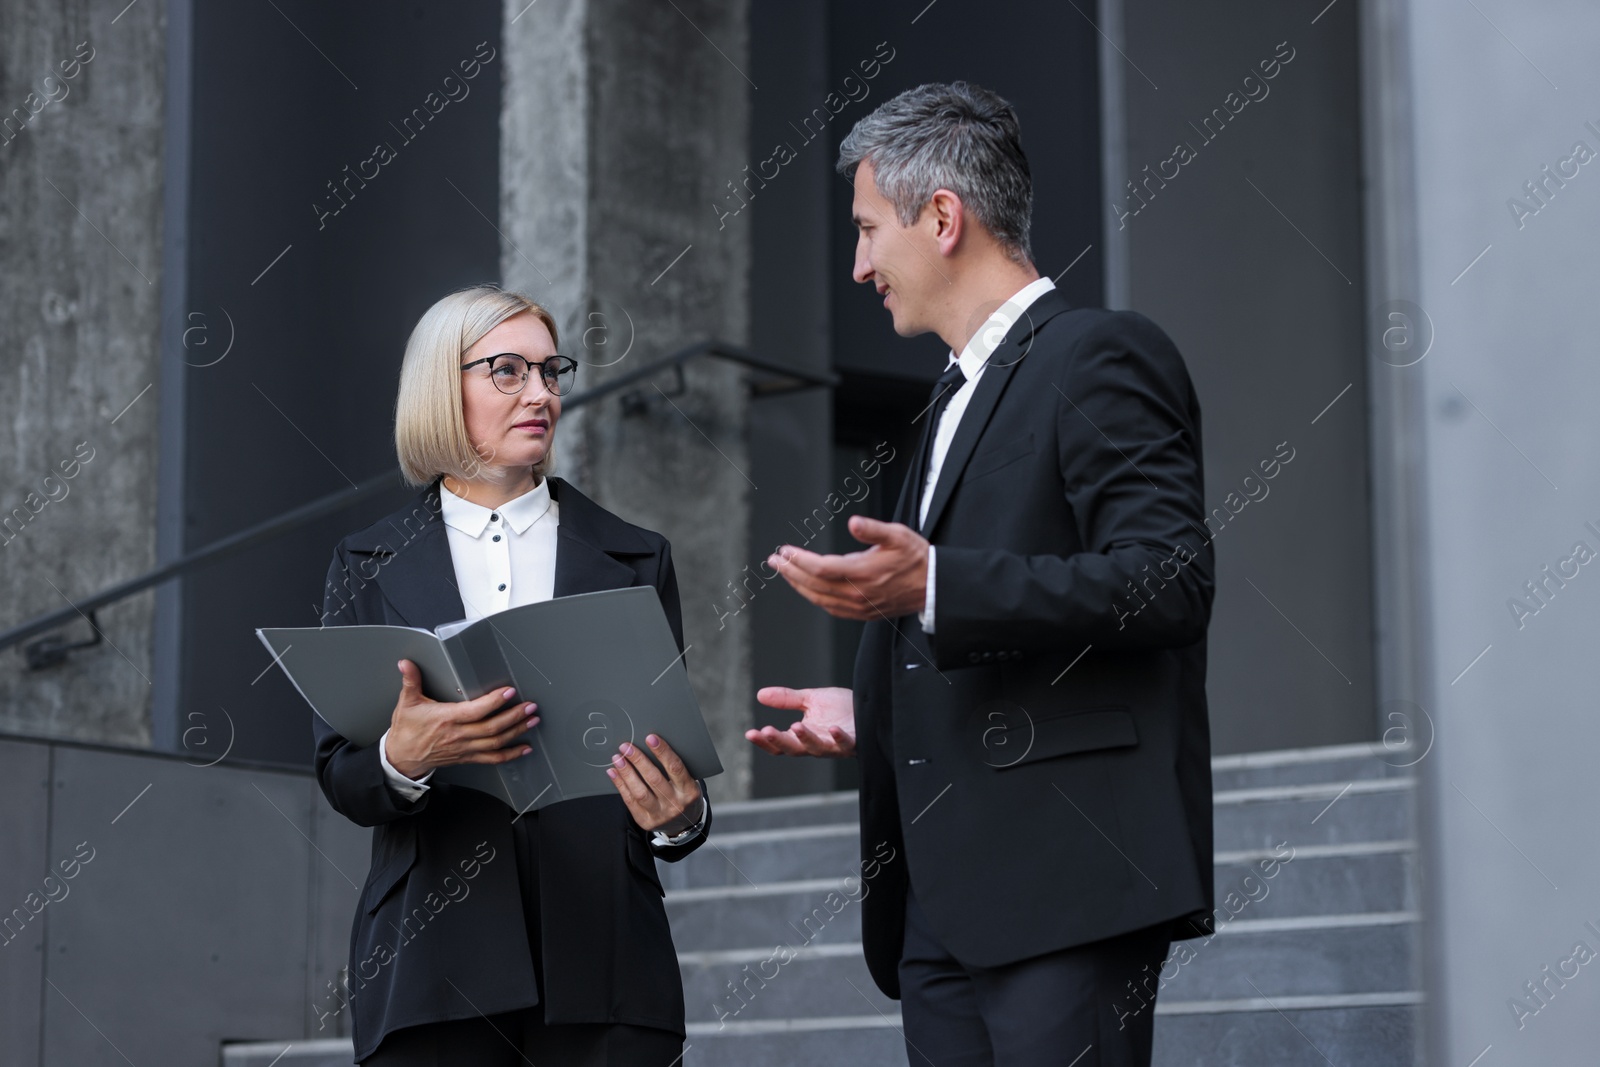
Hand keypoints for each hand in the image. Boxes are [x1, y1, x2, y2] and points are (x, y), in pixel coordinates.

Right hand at [384, 659, 538, 778]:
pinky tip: (523, 748)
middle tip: (530, 706)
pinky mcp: (467, 757)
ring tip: (532, 721)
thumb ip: (410, 681)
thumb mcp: (407, 703)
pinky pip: (492, 758)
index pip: (475, 710)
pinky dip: (510, 754)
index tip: (509, 691)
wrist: (402, 757)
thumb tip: (406, 663)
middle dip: (514, 716)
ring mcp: (465, 748)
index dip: (494, 701)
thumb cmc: (406, 731)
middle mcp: (459, 735)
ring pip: (496, 742)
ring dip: (517, 731)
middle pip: (492, 727)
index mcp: (446, 719)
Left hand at [608, 734, 703, 834]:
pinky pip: (630, 801)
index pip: (675, 768)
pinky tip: (614, 773)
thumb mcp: (688, 782)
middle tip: (627, 747)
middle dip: (638, 760)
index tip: (651, 738)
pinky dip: (620, 785)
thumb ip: (674, 768)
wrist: (684, 824)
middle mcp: (675, 804)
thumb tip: (653, 744)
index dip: (662, 752)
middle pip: (654, 779)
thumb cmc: (684, 796)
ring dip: (626, 773)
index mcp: (689, 791)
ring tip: (618, 758)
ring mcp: (660, 814)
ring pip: (640, 792)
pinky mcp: (645, 821)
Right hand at [747, 686, 855, 757]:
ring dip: (806, 739)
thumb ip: (787, 699)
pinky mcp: (854, 741)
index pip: (780, 743)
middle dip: (779, 741)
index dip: (765, 741)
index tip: (750, 733)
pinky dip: (838, 738)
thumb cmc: (842, 708)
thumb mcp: (811, 699)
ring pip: (817, 748)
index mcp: (804, 736)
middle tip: (766, 731)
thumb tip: (760, 694)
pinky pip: (845, 743)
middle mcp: (817, 745)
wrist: (872, 707)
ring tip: (795, 726)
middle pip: (794, 749)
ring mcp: (835, 746)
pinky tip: (833, 729)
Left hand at [767, 515, 927, 620]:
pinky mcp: (862, 613)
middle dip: (790, 572)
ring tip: (784, 573)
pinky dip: (814, 598)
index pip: (821, 568)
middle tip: (774, 561)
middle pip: (813, 585)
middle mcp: (858, 594)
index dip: (799, 560)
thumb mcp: (898, 535)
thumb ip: (873, 529)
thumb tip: (853, 522)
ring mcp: (859, 606)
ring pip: (819, 599)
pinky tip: (806, 589)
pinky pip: (830, 608)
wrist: (933, 587)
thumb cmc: (916, 559)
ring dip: (798, 585)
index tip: (785, 550)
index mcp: (864, 573)